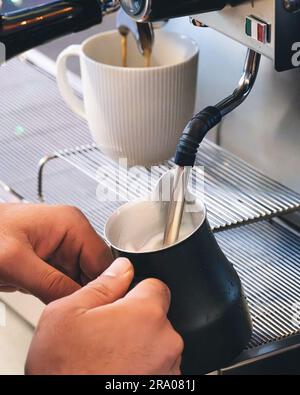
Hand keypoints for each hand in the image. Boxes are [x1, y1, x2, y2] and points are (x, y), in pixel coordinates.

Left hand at [0, 203, 112, 302]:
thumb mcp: (15, 260)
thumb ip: (51, 282)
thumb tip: (79, 302)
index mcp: (71, 224)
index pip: (104, 260)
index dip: (103, 285)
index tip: (95, 306)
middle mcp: (70, 235)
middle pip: (95, 272)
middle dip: (86, 291)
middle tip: (75, 309)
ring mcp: (61, 250)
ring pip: (82, 280)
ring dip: (73, 294)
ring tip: (57, 302)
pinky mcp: (51, 263)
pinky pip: (67, 283)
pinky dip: (62, 295)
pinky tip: (52, 300)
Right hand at [26, 258, 183, 374]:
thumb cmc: (63, 372)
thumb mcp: (66, 314)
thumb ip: (102, 285)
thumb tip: (121, 269)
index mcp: (146, 314)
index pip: (156, 286)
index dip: (134, 292)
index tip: (121, 303)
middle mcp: (166, 342)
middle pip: (156, 316)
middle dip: (135, 320)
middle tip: (105, 335)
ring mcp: (169, 370)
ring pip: (156, 343)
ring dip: (139, 346)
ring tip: (108, 358)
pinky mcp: (167, 388)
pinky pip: (157, 368)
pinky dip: (141, 368)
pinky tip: (116, 373)